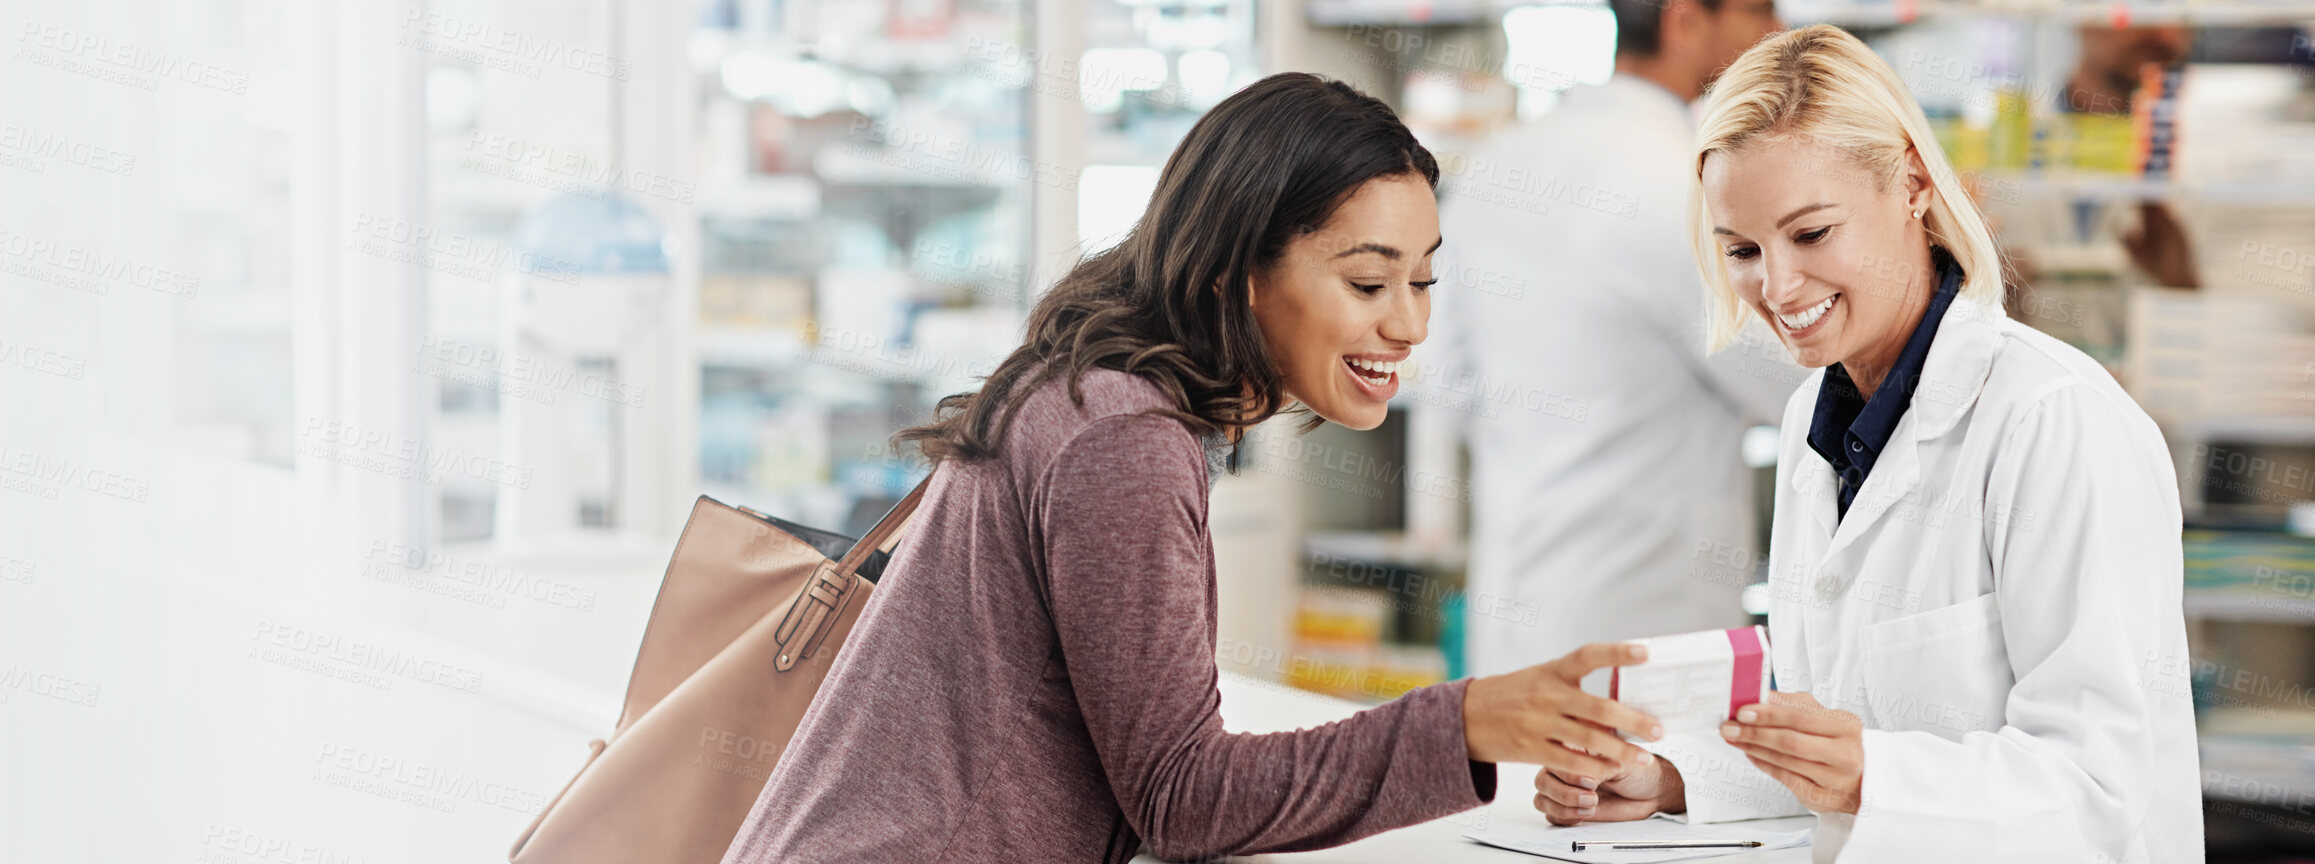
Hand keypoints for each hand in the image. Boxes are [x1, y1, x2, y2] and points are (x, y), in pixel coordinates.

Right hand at [1464, 643, 1663, 779]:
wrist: (1465, 716)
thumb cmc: (1510, 696)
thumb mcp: (1538, 680)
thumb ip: (1573, 689)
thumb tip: (1615, 706)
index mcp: (1551, 671)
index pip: (1588, 656)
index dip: (1617, 653)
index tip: (1646, 652)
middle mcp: (1547, 695)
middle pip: (1599, 707)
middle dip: (1633, 720)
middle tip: (1659, 729)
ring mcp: (1539, 723)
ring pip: (1590, 740)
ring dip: (1622, 750)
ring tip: (1645, 757)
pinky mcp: (1532, 748)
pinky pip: (1571, 761)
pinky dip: (1594, 768)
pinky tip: (1612, 771)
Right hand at [1535, 753, 1685, 824]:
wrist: (1652, 793)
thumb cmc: (1640, 770)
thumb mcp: (1623, 762)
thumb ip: (1599, 765)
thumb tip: (1583, 775)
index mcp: (1575, 748)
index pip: (1553, 756)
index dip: (1568, 772)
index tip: (1592, 780)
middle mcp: (1565, 767)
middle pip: (1543, 780)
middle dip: (1566, 793)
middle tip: (1593, 797)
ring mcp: (1565, 788)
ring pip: (1542, 798)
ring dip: (1565, 807)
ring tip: (1591, 807)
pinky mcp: (1568, 808)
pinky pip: (1550, 814)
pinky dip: (1565, 817)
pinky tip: (1584, 814)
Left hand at [1721, 690, 1863, 813]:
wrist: (1867, 779)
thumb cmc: (1841, 743)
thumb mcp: (1826, 718)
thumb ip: (1795, 705)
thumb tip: (1761, 696)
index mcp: (1846, 727)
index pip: (1802, 717)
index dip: (1769, 714)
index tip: (1743, 710)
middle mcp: (1844, 754)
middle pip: (1791, 741)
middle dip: (1755, 733)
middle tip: (1729, 726)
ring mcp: (1834, 779)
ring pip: (1785, 761)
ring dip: (1754, 748)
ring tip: (1734, 738)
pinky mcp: (1822, 798)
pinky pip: (1786, 779)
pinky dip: (1764, 764)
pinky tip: (1751, 754)